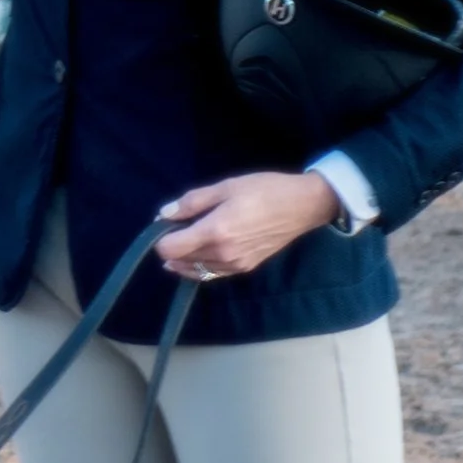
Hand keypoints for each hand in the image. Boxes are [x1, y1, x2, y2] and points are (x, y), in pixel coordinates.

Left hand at [157, 171, 335, 280]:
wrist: (302, 206)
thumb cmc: (264, 190)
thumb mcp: (226, 187)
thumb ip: (193, 202)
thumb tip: (163, 215)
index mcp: (215, 232)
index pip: (170, 249)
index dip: (160, 238)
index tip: (163, 224)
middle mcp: (222, 254)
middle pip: (180, 260)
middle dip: (172, 246)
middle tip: (174, 227)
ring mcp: (234, 265)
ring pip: (195, 271)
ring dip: (183, 259)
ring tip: (182, 241)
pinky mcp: (244, 268)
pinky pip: (212, 274)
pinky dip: (199, 268)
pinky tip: (197, 256)